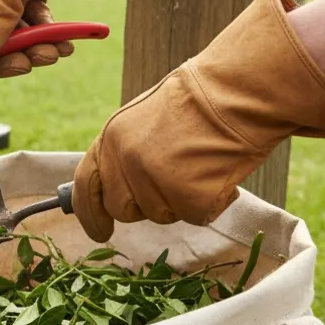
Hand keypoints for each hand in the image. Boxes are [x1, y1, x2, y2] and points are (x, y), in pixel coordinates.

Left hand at [71, 0, 324, 242]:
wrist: (237, 92)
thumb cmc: (199, 102)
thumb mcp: (144, 120)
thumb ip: (125, 152)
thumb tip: (118, 190)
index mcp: (111, 137)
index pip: (86, 186)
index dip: (90, 214)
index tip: (100, 232)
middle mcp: (125, 160)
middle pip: (122, 208)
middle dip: (145, 206)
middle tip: (174, 183)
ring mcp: (154, 179)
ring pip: (160, 215)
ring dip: (181, 201)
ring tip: (201, 166)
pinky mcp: (187, 195)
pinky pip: (195, 216)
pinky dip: (211, 203)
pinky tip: (220, 174)